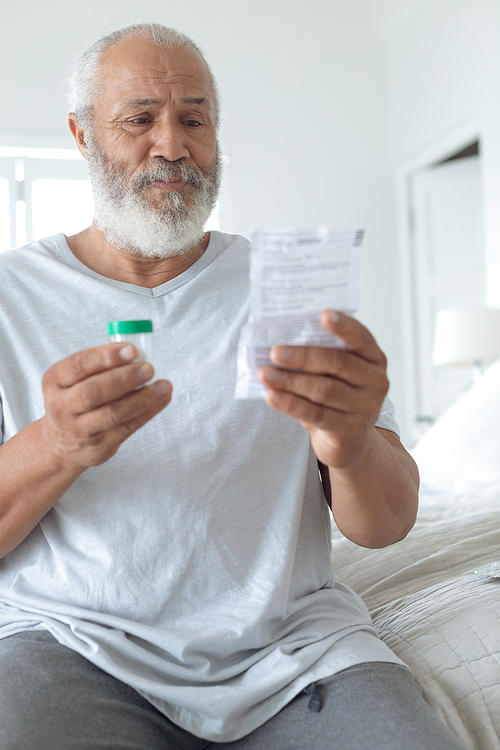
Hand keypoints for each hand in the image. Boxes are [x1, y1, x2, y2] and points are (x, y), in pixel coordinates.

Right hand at [39, 343, 172, 468]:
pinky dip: (148, 412)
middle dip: (125, 378)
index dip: (105, 356)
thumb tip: (138, 354)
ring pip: (113, 413)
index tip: (131, 350)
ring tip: (164, 385)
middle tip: (149, 368)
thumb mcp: (74, 379)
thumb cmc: (74, 400)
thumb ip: (100, 366)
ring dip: (143, 398)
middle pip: (93, 392)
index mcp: (54, 381)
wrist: (61, 443)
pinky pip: (128, 427)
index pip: (78, 365)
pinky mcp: (99, 446)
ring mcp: (79, 430)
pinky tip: (162, 399)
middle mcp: (62, 407)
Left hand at [258, 310, 388, 469]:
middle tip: (275, 352)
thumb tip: (281, 338)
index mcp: (373, 358)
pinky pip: (315, 414)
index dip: (343, 326)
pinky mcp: (348, 430)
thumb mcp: (337, 372)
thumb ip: (322, 354)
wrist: (351, 440)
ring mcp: (364, 408)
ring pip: (323, 390)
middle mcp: (375, 381)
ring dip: (290, 381)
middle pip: (338, 363)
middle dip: (303, 356)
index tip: (323, 314)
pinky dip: (290, 404)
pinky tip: (271, 396)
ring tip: (264, 374)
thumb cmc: (339, 394)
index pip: (361, 337)